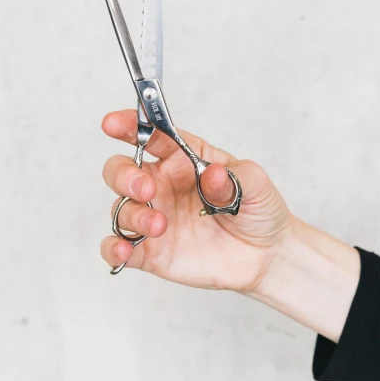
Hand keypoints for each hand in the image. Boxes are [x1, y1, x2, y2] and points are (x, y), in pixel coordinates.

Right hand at [100, 109, 292, 292]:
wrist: (266, 256)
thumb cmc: (258, 210)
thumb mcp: (257, 185)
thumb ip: (235, 177)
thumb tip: (213, 174)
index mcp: (181, 159)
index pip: (149, 135)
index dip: (129, 125)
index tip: (113, 124)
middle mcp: (161, 185)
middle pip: (121, 169)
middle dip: (125, 175)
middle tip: (147, 190)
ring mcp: (153, 217)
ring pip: (120, 208)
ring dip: (131, 215)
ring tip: (160, 226)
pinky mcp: (150, 251)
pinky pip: (117, 247)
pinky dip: (113, 248)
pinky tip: (124, 251)